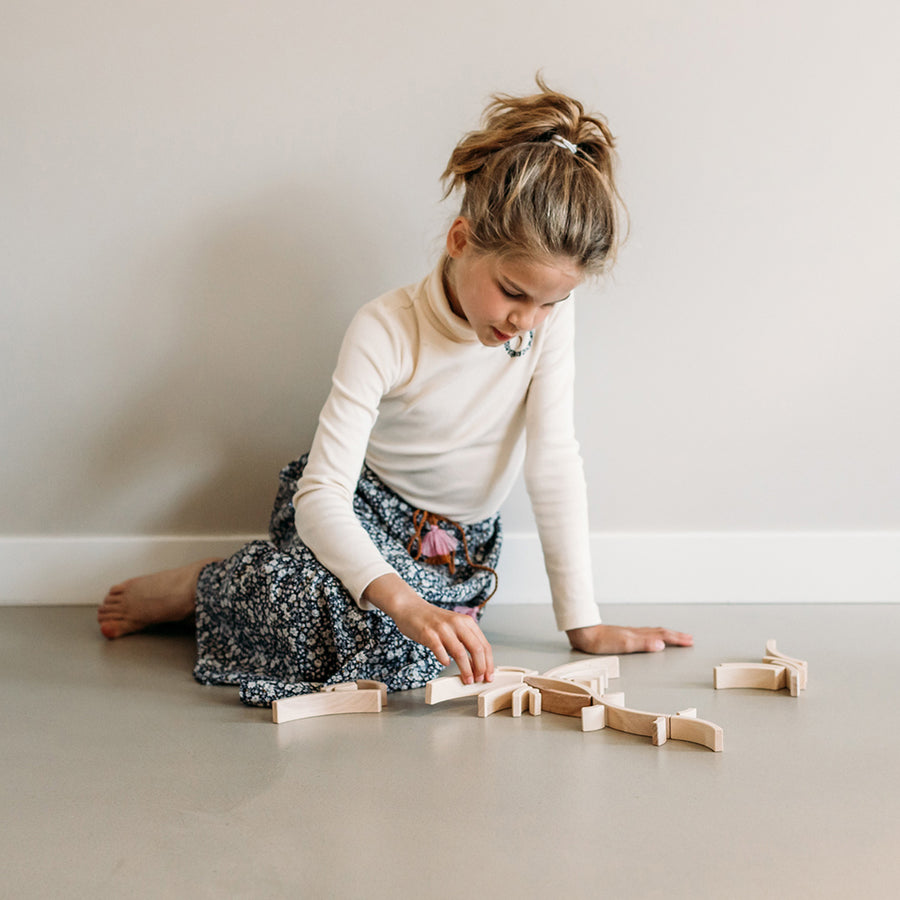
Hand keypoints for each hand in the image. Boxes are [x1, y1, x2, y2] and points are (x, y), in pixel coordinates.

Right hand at [362, 574, 493, 683]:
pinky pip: (440, 650)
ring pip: (460, 652)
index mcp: (466, 622)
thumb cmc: (432, 620)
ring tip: (467, 679)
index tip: (489, 676)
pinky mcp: (428, 633)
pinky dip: (445, 660)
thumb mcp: (453, 627)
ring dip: (466, 669)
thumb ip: (464, 643)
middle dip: (480, 668)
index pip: (484, 645)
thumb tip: (476, 665)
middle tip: (479, 680)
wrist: (410, 607)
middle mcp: (457, 623)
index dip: (489, 663)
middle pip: (476, 649)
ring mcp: (442, 628)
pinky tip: (446, 663)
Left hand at [566, 624, 692, 654]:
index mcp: (638, 635)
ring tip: (674, 636)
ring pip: (652, 632)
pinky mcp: (622, 635)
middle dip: (675, 636)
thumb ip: (642, 644)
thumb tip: (662, 645)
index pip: (662, 636)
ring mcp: (629, 633)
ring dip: (666, 635)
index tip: (690, 642)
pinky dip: (653, 635)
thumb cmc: (601, 640)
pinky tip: (650, 637)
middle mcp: (636, 632)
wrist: (584, 632)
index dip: (676, 639)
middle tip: (689, 639)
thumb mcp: (623, 644)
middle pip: (660, 633)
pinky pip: (644, 633)